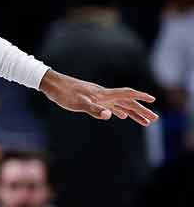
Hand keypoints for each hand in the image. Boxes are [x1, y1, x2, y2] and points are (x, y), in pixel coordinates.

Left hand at [39, 72, 156, 125]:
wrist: (52, 84)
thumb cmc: (64, 93)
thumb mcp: (77, 103)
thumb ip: (93, 109)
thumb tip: (110, 115)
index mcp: (103, 94)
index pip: (126, 95)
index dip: (140, 97)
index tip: (153, 100)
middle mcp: (104, 95)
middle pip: (127, 102)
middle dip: (142, 110)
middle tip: (155, 119)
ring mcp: (99, 97)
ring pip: (121, 105)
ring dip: (134, 113)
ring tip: (145, 122)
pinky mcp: (92, 100)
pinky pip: (110, 106)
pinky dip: (119, 111)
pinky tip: (122, 116)